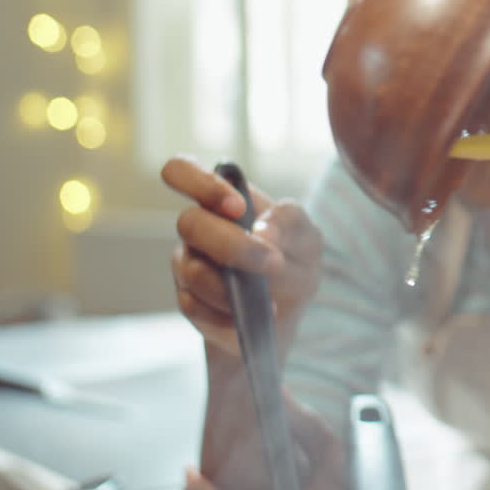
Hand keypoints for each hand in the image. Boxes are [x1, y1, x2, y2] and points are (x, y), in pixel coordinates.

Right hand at [161, 156, 323, 357]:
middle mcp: (198, 228)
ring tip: (269, 302)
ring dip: (234, 288)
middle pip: (189, 223)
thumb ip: (290, 224)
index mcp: (224, 201)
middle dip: (234, 246)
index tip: (237, 207)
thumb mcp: (308, 240)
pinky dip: (229, 316)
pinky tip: (252, 318)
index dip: (198, 183)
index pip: (181, 171)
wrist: (285, 319)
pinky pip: (195, 308)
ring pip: (192, 271)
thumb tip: (263, 233)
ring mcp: (187, 264)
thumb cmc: (295, 265)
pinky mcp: (188, 301)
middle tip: (273, 264)